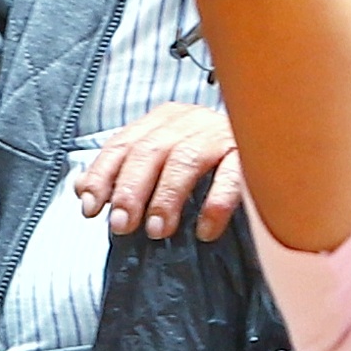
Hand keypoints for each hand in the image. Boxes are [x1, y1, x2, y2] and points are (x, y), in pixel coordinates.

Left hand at [68, 103, 239, 245]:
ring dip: (167, 197)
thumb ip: (123, 171)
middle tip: (122, 226)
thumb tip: (81, 188)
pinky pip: (232, 176)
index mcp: (165, 120)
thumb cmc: (205, 158)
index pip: (124, 144)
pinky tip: (205, 229)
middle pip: (151, 150)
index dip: (103, 176)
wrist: (269, 140)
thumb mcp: (160, 159)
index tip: (92, 209)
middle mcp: (191, 120)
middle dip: (132, 190)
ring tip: (158, 230)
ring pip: (186, 159)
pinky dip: (215, 203)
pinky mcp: (251, 152)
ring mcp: (222, 133)